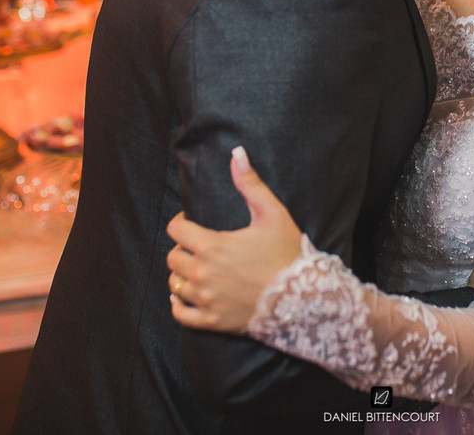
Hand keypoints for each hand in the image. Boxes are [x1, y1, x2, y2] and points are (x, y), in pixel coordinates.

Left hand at [167, 147, 302, 333]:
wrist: (301, 298)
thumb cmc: (287, 253)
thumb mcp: (272, 213)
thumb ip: (250, 183)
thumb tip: (237, 153)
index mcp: (211, 245)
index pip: (176, 229)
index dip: (181, 221)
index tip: (192, 222)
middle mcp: (202, 273)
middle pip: (172, 257)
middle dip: (182, 248)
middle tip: (198, 246)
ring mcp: (205, 299)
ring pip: (175, 283)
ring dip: (181, 274)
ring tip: (196, 269)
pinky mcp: (211, 321)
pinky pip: (180, 313)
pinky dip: (179, 304)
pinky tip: (185, 295)